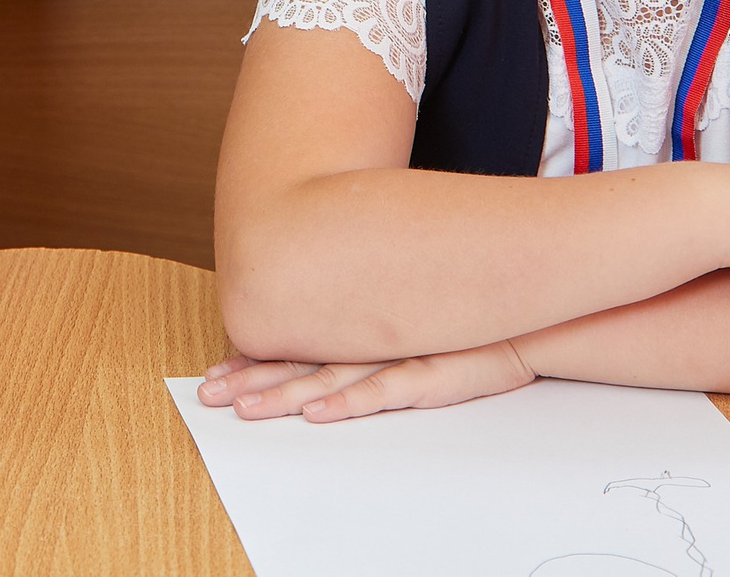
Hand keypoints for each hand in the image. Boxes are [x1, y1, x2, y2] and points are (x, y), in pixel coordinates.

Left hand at [196, 340, 533, 422]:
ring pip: (326, 378)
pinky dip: (346, 402)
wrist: (521, 318)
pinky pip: (379, 392)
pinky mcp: (426, 375)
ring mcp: (394, 356)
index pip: (293, 346)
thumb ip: (364, 329)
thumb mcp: (405, 323)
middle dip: (249, 379)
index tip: (214, 373)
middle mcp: (368, 340)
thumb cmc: (462, 325)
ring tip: (243, 408)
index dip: (251, 361)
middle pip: (296, 363)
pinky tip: (316, 412)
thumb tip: (324, 342)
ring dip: (281, 395)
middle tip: (207, 394)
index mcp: (358, 330)